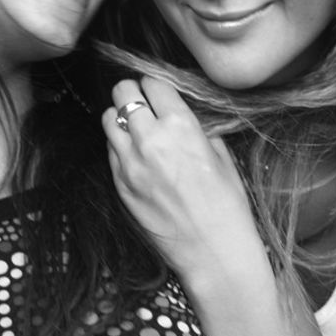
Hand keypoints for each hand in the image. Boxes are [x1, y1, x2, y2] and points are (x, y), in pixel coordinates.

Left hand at [102, 76, 268, 289]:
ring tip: (137, 128)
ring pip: (108, 118)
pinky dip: (120, 145)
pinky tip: (137, 155)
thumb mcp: (222, 156)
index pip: (153, 83)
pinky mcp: (120, 185)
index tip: (160, 92)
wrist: (213, 252)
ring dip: (121, 117)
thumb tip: (180, 111)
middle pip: (123, 92)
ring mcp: (130, 163)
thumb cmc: (227, 205)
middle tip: (143, 103)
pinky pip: (110, 150)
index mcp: (181, 126)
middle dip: (133, 93)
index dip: (156, 85)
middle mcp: (150, 139)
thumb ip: (197, 127)